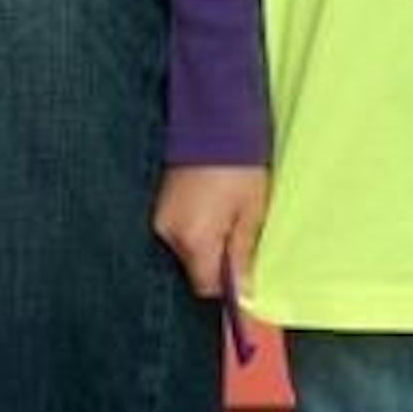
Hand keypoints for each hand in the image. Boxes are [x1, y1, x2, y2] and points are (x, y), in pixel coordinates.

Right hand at [154, 164, 269, 298]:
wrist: (213, 121)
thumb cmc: (239, 167)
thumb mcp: (251, 212)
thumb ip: (243, 253)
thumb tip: (242, 290)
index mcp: (195, 240)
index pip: (206, 286)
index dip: (227, 283)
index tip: (244, 270)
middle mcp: (170, 234)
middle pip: (195, 267)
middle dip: (218, 259)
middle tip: (240, 230)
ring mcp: (162, 217)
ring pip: (188, 248)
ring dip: (207, 241)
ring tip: (226, 211)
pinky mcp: (161, 204)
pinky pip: (181, 230)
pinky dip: (197, 226)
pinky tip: (213, 204)